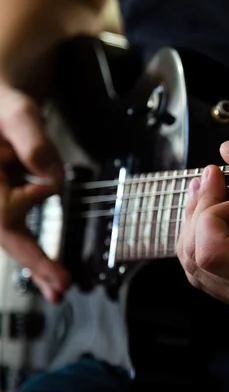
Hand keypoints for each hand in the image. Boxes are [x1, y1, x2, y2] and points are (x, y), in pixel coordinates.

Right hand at [0, 82, 68, 302]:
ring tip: (57, 288)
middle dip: (33, 260)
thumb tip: (52, 176)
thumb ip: (32, 138)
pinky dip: (33, 253)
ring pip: (9, 238)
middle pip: (3, 233)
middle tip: (60, 287)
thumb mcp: (18, 112)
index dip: (26, 201)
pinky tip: (49, 274)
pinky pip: (15, 232)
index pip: (1, 208)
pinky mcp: (2, 204)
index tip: (49, 185)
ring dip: (34, 264)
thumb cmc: (3, 103)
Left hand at [177, 130, 228, 317]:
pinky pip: (210, 274)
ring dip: (193, 227)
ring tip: (204, 192)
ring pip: (196, 271)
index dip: (208, 211)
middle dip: (195, 212)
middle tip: (208, 179)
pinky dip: (202, 242)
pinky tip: (212, 216)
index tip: (224, 182)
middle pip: (195, 261)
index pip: (212, 253)